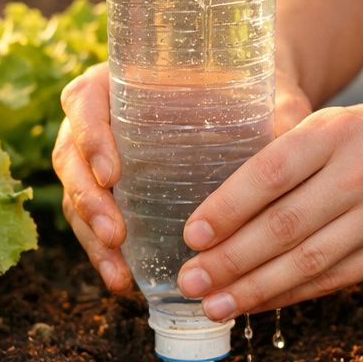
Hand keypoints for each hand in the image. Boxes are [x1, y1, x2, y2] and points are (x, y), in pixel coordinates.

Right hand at [53, 63, 312, 294]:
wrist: (246, 102)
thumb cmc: (250, 88)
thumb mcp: (263, 92)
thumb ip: (278, 109)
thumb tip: (292, 134)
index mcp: (120, 79)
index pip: (85, 101)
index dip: (91, 137)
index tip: (113, 172)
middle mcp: (100, 117)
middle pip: (70, 156)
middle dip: (89, 200)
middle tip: (116, 234)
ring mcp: (99, 156)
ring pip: (76, 195)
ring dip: (91, 236)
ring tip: (119, 273)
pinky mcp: (111, 191)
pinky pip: (93, 221)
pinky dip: (103, 253)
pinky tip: (124, 282)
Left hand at [174, 103, 362, 319]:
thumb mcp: (338, 124)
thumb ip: (288, 154)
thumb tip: (220, 206)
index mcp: (339, 132)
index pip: (272, 172)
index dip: (228, 207)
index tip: (192, 234)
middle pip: (285, 225)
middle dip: (231, 259)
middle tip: (191, 280)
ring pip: (307, 262)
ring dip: (254, 288)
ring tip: (214, 304)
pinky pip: (333, 280)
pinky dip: (289, 295)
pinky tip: (256, 303)